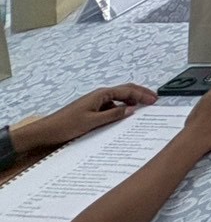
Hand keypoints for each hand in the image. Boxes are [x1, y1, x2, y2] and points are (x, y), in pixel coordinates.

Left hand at [12, 84, 157, 152]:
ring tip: (142, 109)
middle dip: (140, 94)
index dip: (142, 94)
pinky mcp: (91, 109)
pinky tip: (122, 118)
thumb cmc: (67, 125)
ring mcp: (95, 102)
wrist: (45, 131)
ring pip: (118, 98)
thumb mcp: (92, 122)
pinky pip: (110, 106)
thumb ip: (113, 114)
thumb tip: (132, 109)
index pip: (127, 90)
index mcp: (101, 94)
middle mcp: (99, 95)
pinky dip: (120, 109)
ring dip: (130, 101)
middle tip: (153, 100)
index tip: (155, 100)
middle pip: (124, 90)